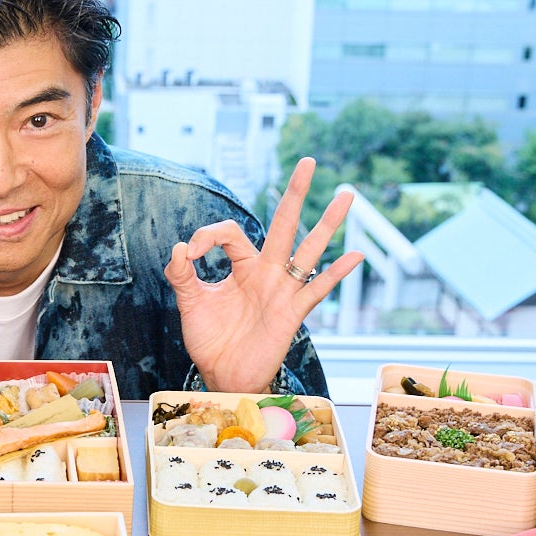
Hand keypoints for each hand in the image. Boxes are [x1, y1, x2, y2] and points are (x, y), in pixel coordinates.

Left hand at [163, 158, 364, 394]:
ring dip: (327, 223)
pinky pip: (317, 290)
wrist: (223, 374)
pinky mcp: (292, 313)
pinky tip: (355, 255)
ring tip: (346, 195)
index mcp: (242, 265)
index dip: (209, 235)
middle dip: (295, 193)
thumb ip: (181, 275)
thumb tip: (180, 248)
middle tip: (308, 161)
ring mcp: (283, 290)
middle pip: (283, 224)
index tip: (191, 254)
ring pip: (308, 250)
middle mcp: (267, 272)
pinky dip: (336, 274)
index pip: (232, 232)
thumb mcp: (190, 303)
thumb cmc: (211, 339)